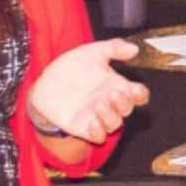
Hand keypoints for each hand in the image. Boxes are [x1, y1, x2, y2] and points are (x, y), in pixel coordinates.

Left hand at [26, 38, 149, 143]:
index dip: (140, 94)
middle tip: (113, 93)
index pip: (138, 94)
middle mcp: (110, 103)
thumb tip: (134, 48)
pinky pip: (98, 137)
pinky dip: (98, 132)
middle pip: (127, 109)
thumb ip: (114, 48)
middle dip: (124, 103)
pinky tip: (92, 122)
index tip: (136, 89)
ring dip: (110, 116)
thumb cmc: (72, 67)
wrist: (45, 82)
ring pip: (114, 124)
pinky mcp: (84, 128)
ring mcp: (97, 116)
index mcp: (116, 85)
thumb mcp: (93, 52)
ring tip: (99, 104)